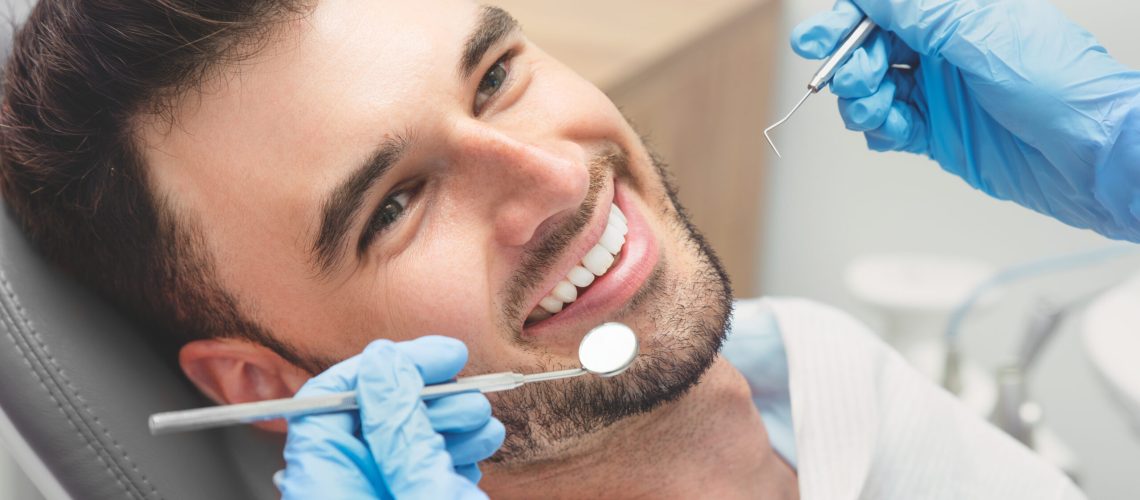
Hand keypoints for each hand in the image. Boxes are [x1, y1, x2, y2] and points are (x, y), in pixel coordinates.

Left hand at [278, 336, 504, 499]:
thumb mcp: (424, 492)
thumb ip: (400, 430)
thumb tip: (385, 364)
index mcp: (325, 483)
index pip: (329, 398)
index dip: (386, 365)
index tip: (442, 357)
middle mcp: (341, 488)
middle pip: (368, 416)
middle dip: (427, 396)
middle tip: (471, 397)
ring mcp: (370, 497)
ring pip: (397, 442)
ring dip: (447, 423)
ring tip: (483, 425)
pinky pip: (413, 469)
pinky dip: (449, 454)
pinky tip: (478, 449)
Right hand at [791, 0, 1139, 240]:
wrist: (1092, 157)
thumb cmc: (1062, 88)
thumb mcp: (980, 33)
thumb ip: (917, 12)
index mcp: (957, 14)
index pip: (883, 9)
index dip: (843, 21)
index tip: (816, 41)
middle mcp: (945, 49)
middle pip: (869, 47)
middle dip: (851, 63)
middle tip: (859, 80)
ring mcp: (939, 92)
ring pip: (872, 89)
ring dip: (861, 101)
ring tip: (878, 110)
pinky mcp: (937, 133)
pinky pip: (887, 126)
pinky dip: (879, 130)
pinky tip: (893, 131)